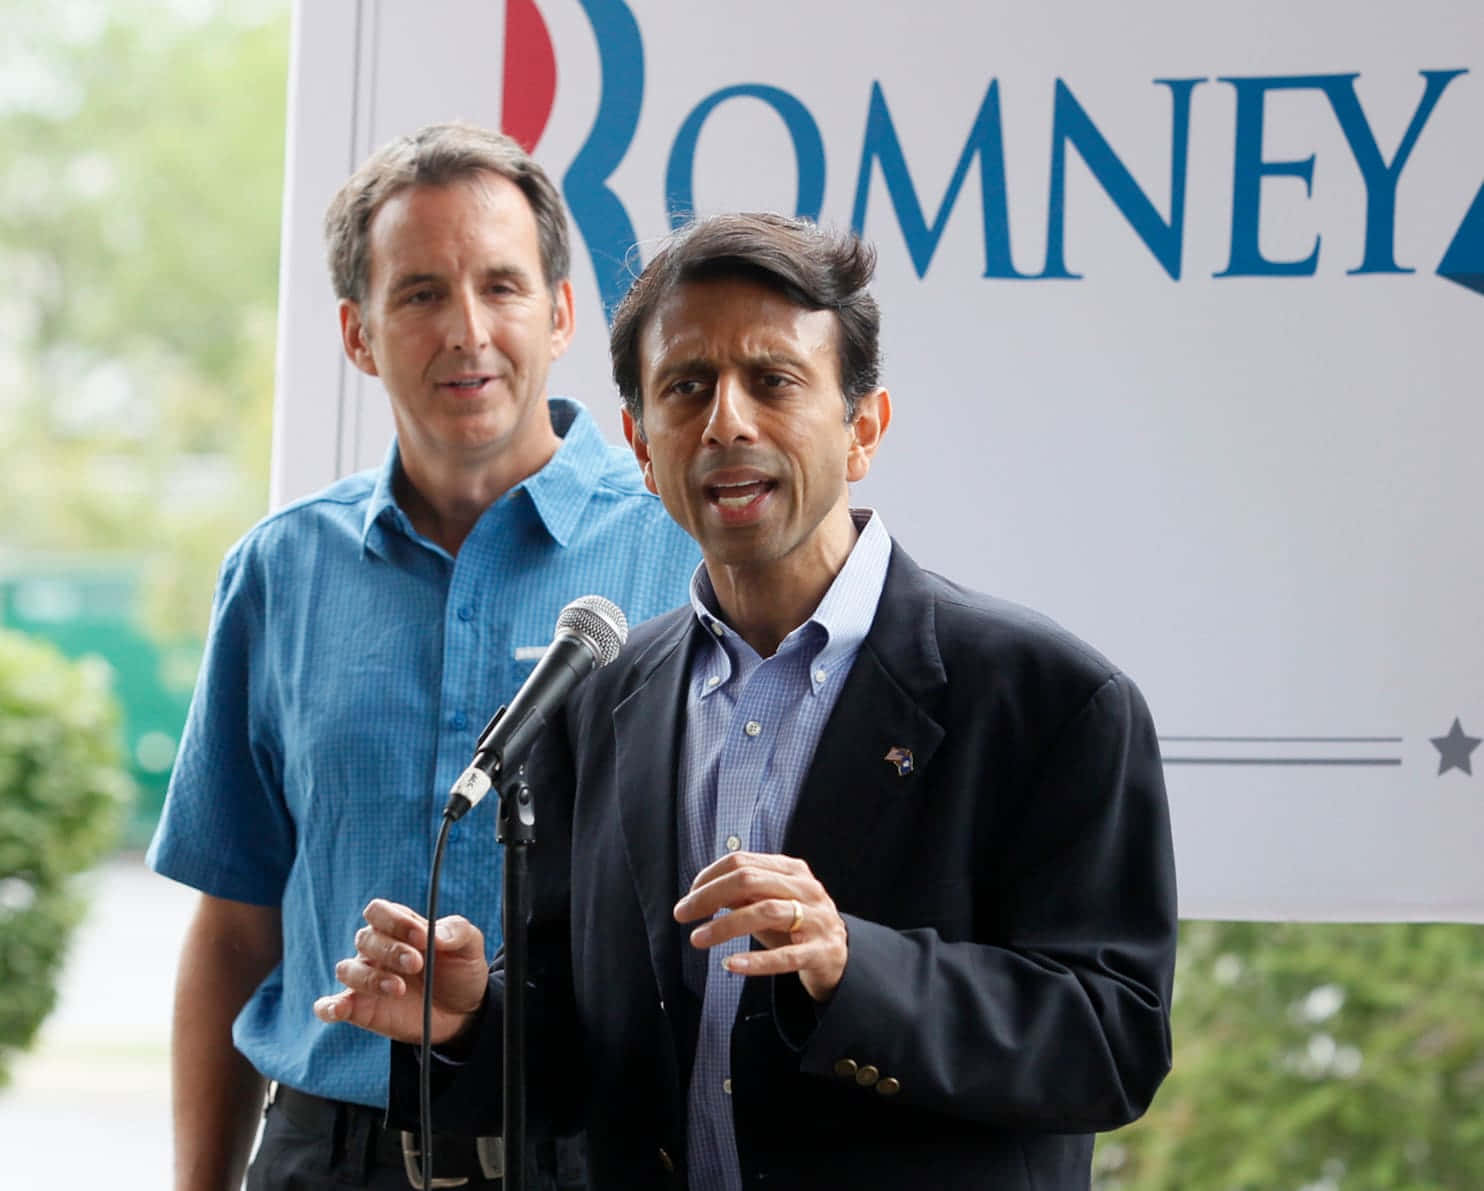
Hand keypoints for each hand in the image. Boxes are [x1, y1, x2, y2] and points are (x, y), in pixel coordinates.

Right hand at [312, 899, 488, 1046]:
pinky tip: (340, 1009)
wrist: (464, 1012)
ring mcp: (366, 979)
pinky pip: (331, 1005)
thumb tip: (435, 934)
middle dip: (391, 950)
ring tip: (399, 989)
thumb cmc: (460, 969)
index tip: (423, 937)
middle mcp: (377, 949)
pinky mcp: (361, 1009)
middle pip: (365, 938)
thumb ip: (457, 931)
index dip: (396, 921)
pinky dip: (329, 1006)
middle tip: (417, 964)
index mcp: (399, 926)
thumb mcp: (469, 945)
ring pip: (347, 970)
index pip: (379, 911)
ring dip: (370, 978)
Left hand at [674, 852, 847, 1001]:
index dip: (709, 877)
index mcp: (790, 870)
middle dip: (709, 896)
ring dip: (725, 926)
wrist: (839, 955)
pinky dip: (756, 960)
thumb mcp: (768, 903)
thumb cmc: (795, 925)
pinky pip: (786, 956)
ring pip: (765, 912)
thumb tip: (700, 892)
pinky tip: (731, 964)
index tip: (688, 897)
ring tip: (698, 939)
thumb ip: (741, 895)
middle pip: (750, 881)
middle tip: (682, 914)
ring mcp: (816, 918)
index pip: (742, 861)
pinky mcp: (821, 951)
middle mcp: (805, 888)